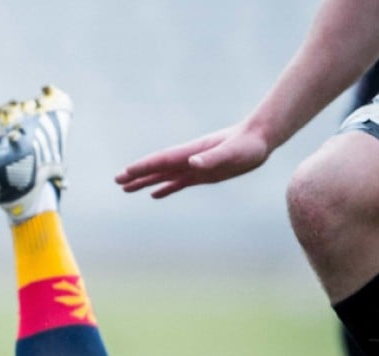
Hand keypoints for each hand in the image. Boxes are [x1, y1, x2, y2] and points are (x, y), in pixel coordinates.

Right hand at [115, 122, 270, 197]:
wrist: (261, 138)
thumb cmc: (248, 144)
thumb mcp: (233, 153)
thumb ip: (212, 158)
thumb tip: (192, 164)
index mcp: (192, 153)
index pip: (162, 161)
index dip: (143, 167)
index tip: (125, 173)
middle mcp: (189, 159)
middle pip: (157, 167)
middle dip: (137, 174)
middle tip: (117, 181)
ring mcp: (195, 166)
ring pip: (164, 175)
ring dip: (146, 182)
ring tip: (127, 189)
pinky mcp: (204, 174)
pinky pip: (179, 182)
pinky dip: (165, 188)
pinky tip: (155, 194)